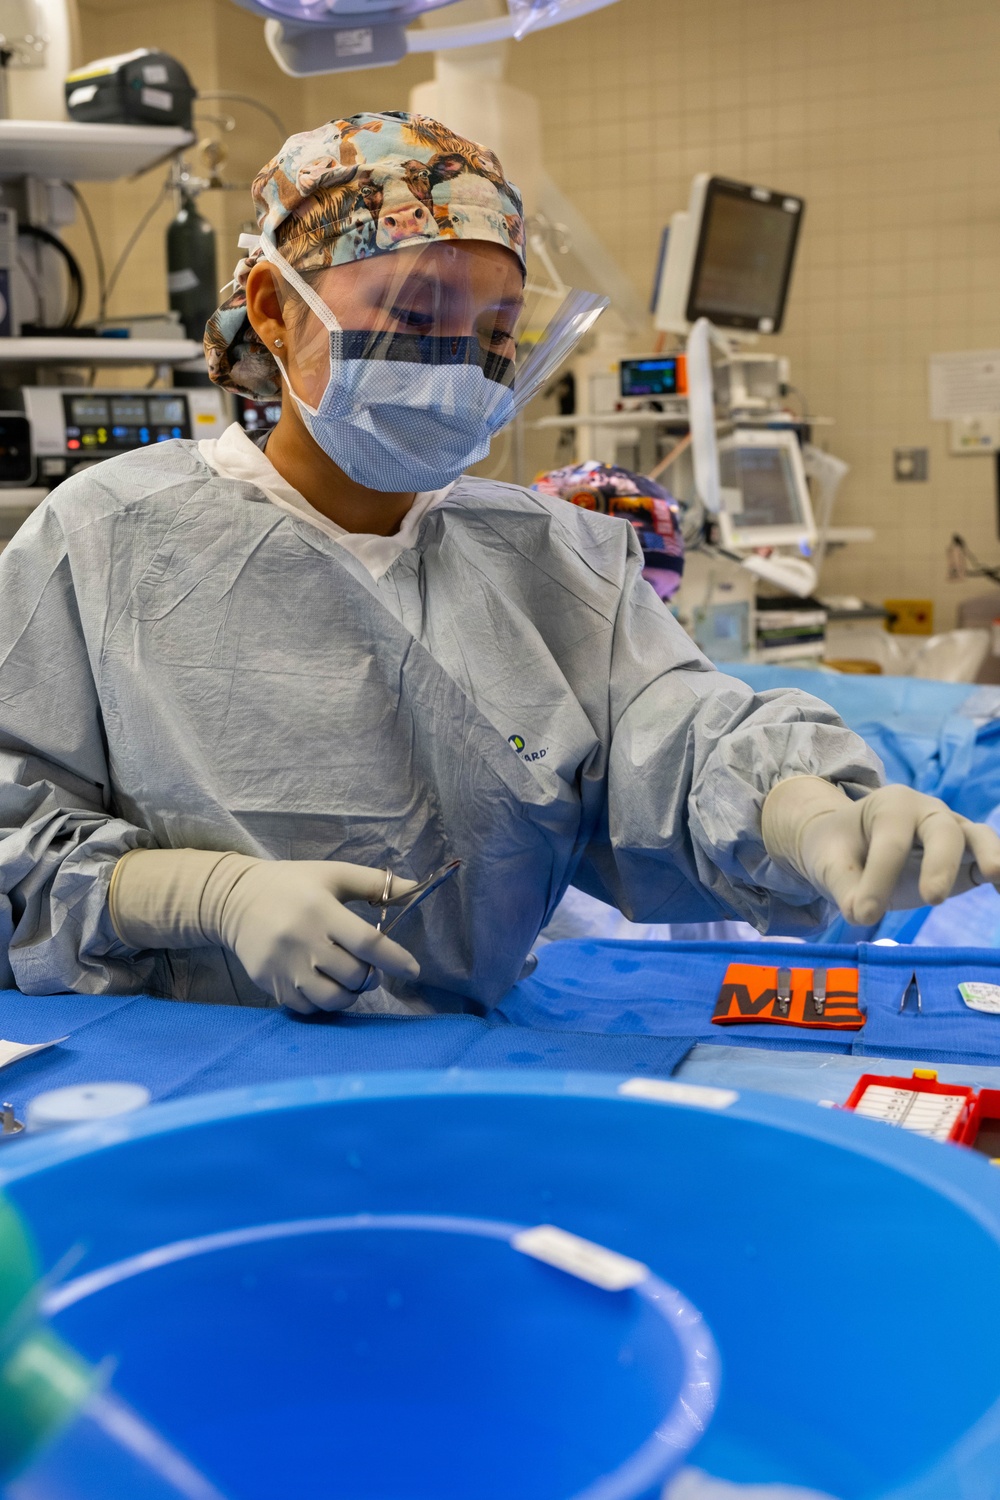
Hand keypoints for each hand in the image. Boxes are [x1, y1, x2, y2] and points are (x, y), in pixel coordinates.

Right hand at [209, 859, 419, 1012]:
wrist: (234, 900)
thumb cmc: (293, 884)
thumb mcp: (333, 875)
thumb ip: (375, 884)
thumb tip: (415, 889)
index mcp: (321, 910)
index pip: (368, 943)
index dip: (395, 959)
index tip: (414, 969)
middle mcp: (302, 940)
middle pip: (353, 975)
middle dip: (370, 977)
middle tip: (368, 968)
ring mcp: (284, 966)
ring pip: (332, 999)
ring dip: (350, 993)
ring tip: (348, 978)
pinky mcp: (270, 983)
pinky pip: (308, 1008)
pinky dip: (324, 1003)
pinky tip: (324, 984)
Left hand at [762, 777, 999, 926]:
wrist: (849, 843)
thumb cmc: (839, 848)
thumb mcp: (829, 862)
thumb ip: (843, 886)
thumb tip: (861, 913)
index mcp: (890, 805)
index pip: (890, 841)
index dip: (878, 879)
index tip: (862, 915)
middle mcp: (927, 811)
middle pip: (942, 830)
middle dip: (940, 863)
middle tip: (932, 899)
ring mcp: (951, 832)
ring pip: (976, 836)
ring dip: (989, 854)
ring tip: (993, 875)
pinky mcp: (965, 859)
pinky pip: (985, 859)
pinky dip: (999, 873)